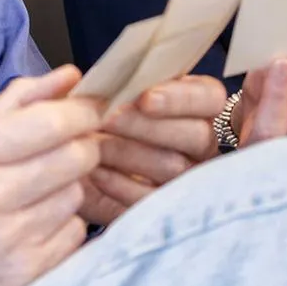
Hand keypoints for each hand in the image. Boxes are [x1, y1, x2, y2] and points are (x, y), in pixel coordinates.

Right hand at [0, 66, 100, 285]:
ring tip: (40, 189)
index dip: (83, 111)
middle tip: (72, 145)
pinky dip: (64, 223)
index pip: (50, 124)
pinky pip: (74, 233)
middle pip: (74, 158)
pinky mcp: (23, 273)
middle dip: (83, 145)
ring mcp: (7, 240)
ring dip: (68, 186)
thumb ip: (20, 101)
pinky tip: (36, 221)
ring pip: (76, 195)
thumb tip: (72, 76)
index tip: (91, 107)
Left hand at [80, 75, 224, 226]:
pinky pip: (154, 199)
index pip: (209, 97)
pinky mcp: (167, 208)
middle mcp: (204, 144)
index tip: (145, 98)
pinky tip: (96, 173)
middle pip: (196, 134)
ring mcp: (191, 180)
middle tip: (109, 118)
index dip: (181, 97)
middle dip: (148, 125)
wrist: (76, 163)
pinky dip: (122, 185)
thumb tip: (86, 76)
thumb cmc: (101, 122)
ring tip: (96, 144)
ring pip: (175, 167)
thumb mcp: (110, 98)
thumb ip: (112, 85)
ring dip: (130, 152)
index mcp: (198, 107)